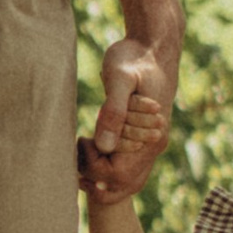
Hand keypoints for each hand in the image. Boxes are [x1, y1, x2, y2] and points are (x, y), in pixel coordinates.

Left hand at [83, 37, 172, 198]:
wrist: (152, 47)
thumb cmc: (133, 58)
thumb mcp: (120, 78)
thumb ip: (114, 111)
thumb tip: (103, 146)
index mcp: (151, 136)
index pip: (118, 173)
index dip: (94, 164)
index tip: (82, 139)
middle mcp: (154, 146)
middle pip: (122, 185)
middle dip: (94, 176)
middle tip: (78, 148)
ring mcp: (150, 146)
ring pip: (125, 183)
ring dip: (99, 177)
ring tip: (80, 154)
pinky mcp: (143, 140)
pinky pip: (126, 169)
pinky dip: (106, 170)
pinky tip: (88, 152)